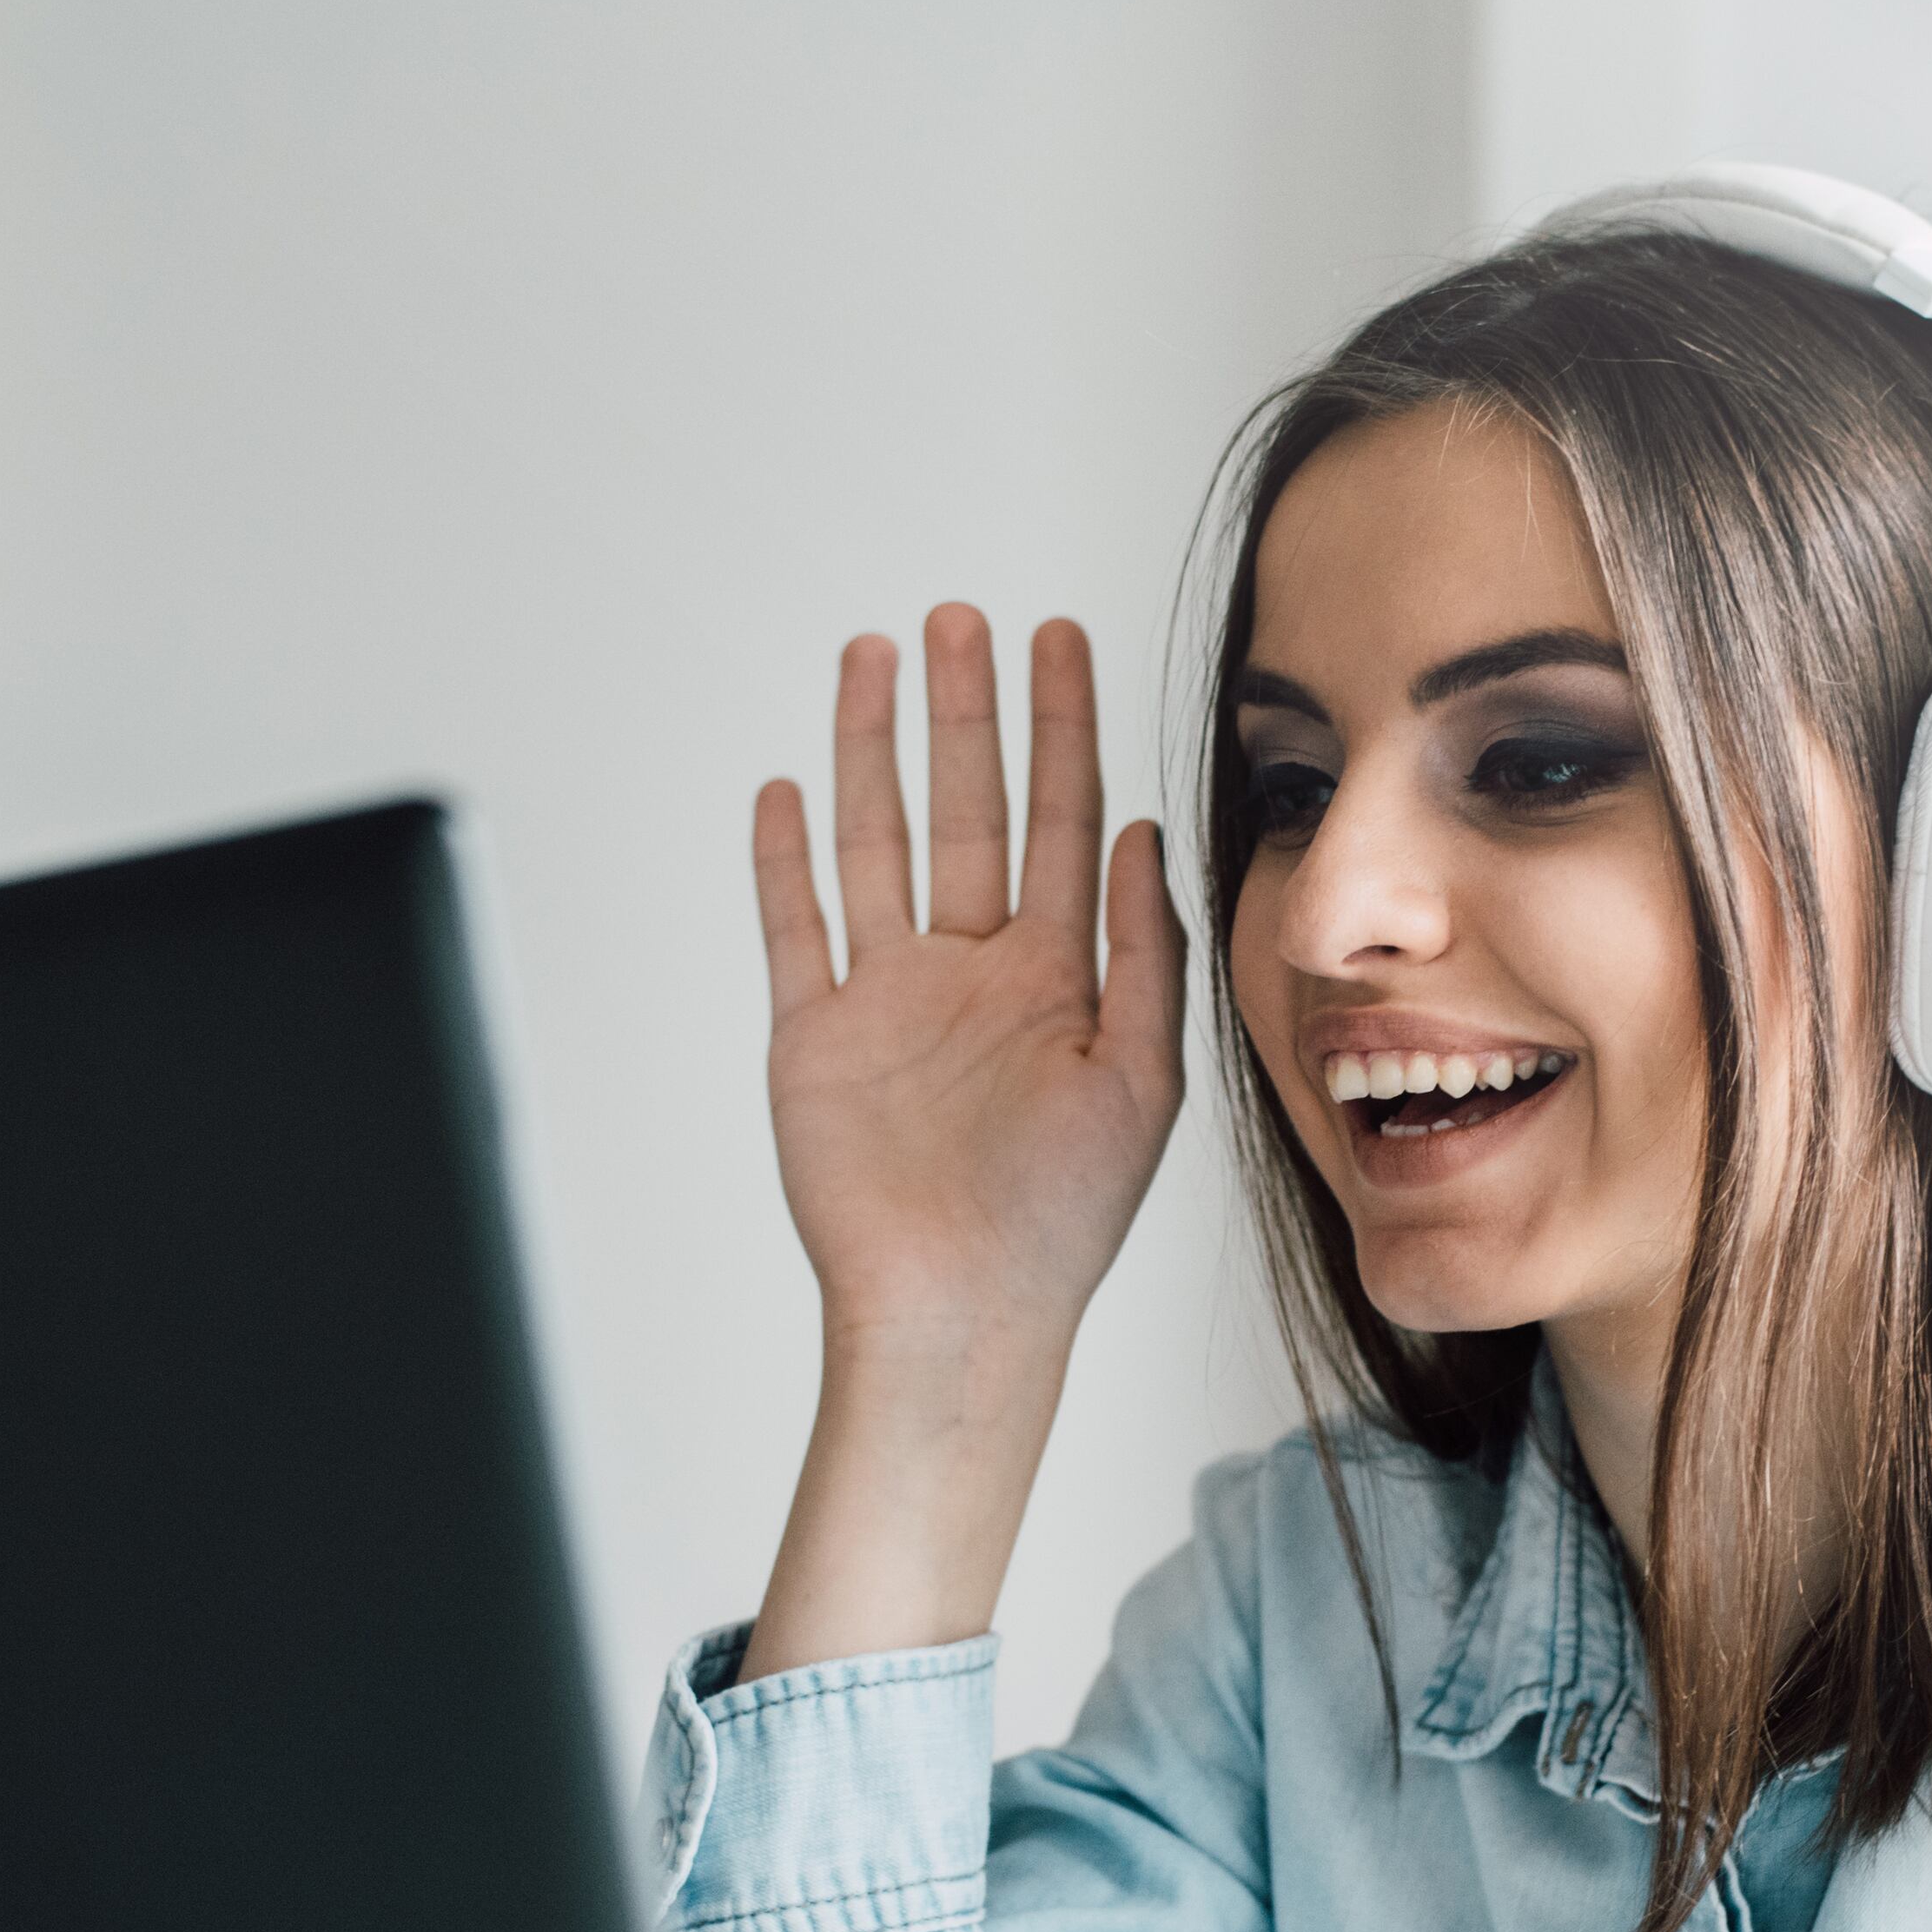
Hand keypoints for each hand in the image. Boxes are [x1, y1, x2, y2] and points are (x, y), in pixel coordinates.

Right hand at [751, 608, 1182, 1363]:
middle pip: (965, 809)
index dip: (1061, 728)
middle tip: (964, 618)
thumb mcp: (1139, 1080)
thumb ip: (1142, 953)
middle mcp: (971, 972)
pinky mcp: (815, 1034)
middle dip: (966, 713)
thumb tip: (1146, 832)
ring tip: (876, 654)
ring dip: (874, 750)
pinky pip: (795, 925)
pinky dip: (785, 858)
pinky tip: (789, 785)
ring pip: (876, 842)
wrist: (957, 1313)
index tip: (1057, 639)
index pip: (1062, 822)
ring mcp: (888, 997)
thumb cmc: (1060, 1221)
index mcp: (1056, 978)